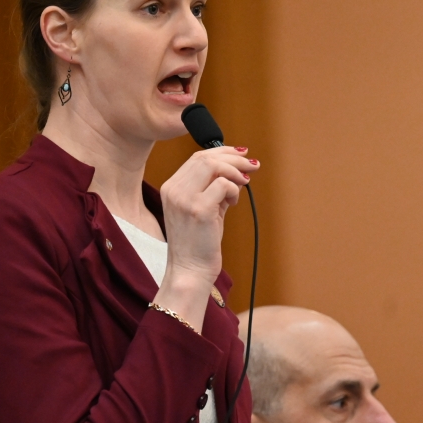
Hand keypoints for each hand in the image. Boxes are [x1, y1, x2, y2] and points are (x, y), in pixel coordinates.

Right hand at [157, 145, 256, 292]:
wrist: (190, 270)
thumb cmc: (198, 244)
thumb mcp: (204, 209)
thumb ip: (216, 189)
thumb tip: (238, 171)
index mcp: (171, 188)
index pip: (196, 158)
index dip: (222, 152)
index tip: (241, 155)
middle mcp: (174, 190)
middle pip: (205, 158)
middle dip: (234, 158)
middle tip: (252, 166)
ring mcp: (184, 199)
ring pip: (213, 166)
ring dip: (235, 172)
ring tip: (244, 184)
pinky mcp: (199, 209)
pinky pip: (223, 185)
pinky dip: (234, 190)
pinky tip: (234, 203)